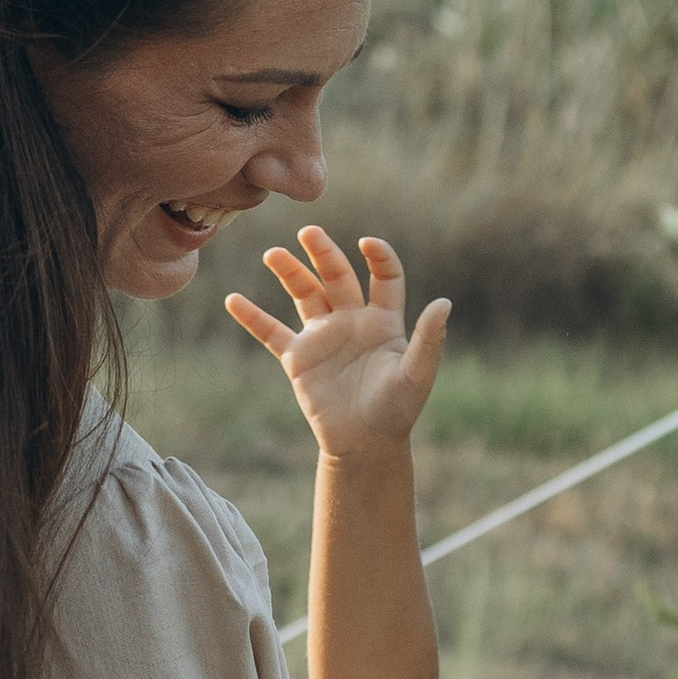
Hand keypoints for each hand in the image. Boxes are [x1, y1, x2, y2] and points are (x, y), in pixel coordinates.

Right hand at [225, 227, 448, 461]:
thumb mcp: (416, 375)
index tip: (367, 244)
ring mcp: (323, 337)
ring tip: (274, 254)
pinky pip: (271, 332)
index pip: (384, 277)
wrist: (364, 445)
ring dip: (290, 273)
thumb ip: (428, 339)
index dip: (379, 257)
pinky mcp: (299, 358)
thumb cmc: (396, 411)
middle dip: (323, 253)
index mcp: (384, 321)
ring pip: (304, 295)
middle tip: (309, 233)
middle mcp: (352, 321)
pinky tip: (232, 300)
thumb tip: (445, 303)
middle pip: (337, 276)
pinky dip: (252, 317)